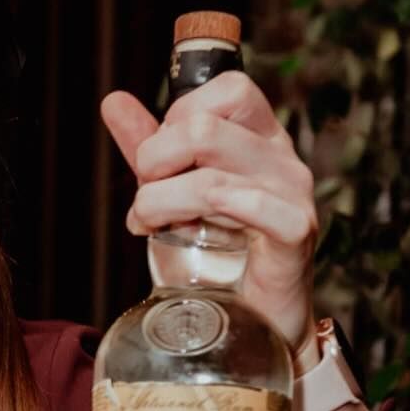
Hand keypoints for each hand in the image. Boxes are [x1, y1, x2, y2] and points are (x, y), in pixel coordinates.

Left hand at [101, 72, 318, 359]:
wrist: (256, 321)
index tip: (160, 158)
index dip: (178, 116)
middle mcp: (281, 156)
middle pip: (203, 129)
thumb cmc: (219, 254)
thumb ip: (148, 145)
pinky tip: (181, 236)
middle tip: (145, 198)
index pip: (227, 89)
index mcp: (260, 136)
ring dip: (159, 201)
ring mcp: (293, 192)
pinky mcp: (295, 230)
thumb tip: (115, 101)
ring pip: (209, 175)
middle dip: (154, 163)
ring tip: (147, 222)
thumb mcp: (174, 189)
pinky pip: (244, 206)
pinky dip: (194, 219)